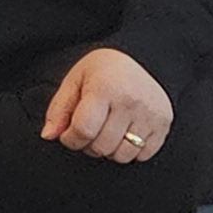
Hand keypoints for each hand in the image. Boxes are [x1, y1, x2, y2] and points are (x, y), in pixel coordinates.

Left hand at [41, 45, 176, 164]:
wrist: (142, 57)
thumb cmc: (103, 70)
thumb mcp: (75, 80)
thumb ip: (59, 109)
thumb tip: (48, 135)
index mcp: (106, 87)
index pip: (83, 130)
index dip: (70, 139)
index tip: (69, 133)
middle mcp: (131, 101)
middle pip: (101, 147)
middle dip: (89, 145)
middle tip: (90, 130)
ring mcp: (150, 113)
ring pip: (122, 155)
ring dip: (109, 150)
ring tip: (107, 131)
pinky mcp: (163, 123)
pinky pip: (142, 155)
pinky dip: (131, 150)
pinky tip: (125, 132)